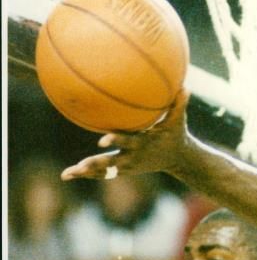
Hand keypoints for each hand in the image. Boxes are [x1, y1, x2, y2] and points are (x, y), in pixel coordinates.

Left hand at [61, 89, 189, 181]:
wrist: (180, 159)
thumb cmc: (177, 134)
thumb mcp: (179, 120)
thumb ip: (179, 103)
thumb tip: (184, 85)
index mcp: (142, 143)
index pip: (128, 142)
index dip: (116, 141)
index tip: (102, 140)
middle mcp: (133, 156)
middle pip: (112, 162)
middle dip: (96, 164)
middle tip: (81, 165)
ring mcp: (128, 165)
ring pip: (104, 171)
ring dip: (86, 172)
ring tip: (67, 174)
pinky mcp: (125, 170)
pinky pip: (104, 173)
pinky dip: (89, 174)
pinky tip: (70, 174)